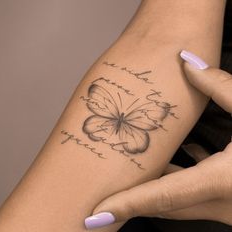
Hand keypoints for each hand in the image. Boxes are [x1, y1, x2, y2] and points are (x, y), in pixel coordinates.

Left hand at [84, 50, 231, 228]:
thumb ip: (220, 86)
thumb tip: (188, 62)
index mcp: (222, 181)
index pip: (161, 196)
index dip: (125, 205)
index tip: (94, 217)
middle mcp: (219, 203)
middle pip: (159, 204)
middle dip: (128, 203)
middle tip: (98, 202)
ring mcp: (223, 209)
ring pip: (172, 203)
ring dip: (147, 194)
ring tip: (123, 183)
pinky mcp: (226, 204)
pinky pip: (187, 197)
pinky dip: (170, 187)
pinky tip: (166, 171)